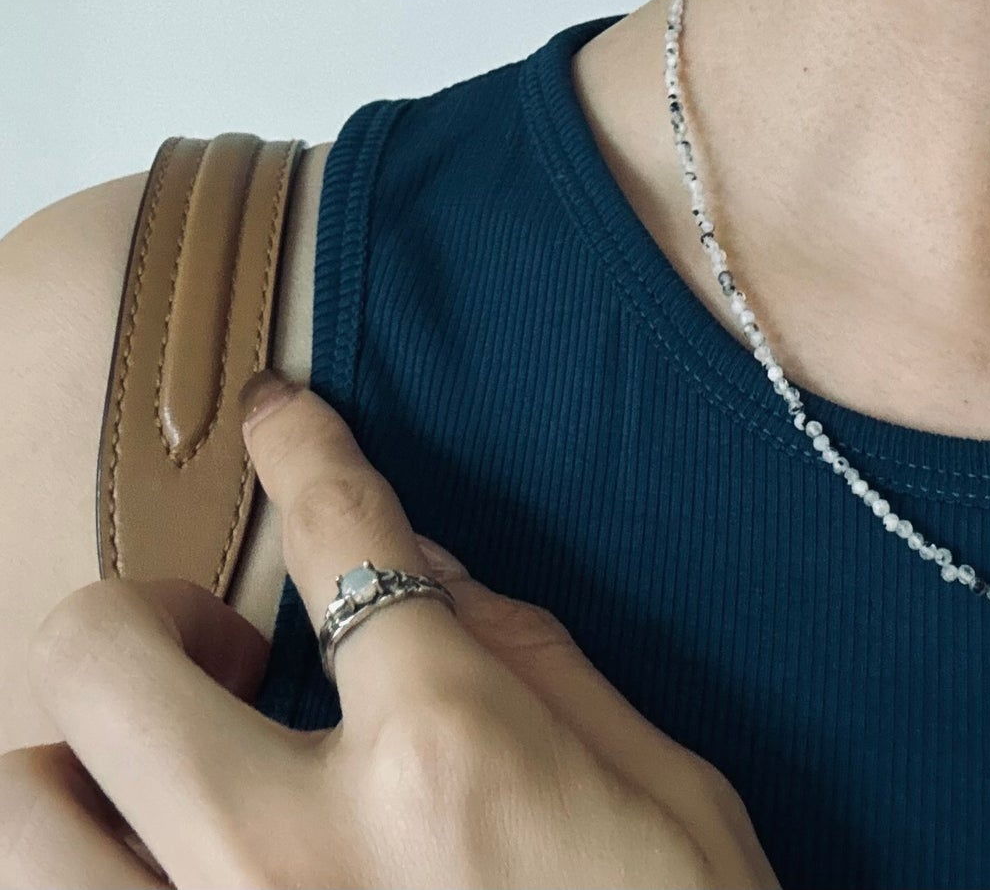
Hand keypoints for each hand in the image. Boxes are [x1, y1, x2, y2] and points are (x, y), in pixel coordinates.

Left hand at [0, 374, 779, 888]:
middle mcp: (295, 855)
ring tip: (173, 770)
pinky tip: (183, 856)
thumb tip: (427, 561)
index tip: (277, 414)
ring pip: (20, 812)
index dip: (302, 448)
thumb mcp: (657, 782)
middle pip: (105, 656)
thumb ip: (532, 657)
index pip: (338, 534)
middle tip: (226, 646)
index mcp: (445, 755)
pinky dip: (105, 860)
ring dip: (82, 759)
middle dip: (148, 613)